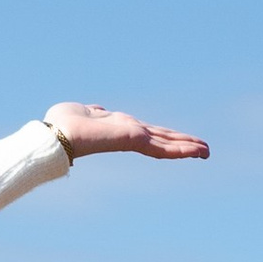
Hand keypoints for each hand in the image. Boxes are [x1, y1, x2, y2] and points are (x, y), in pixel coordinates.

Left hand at [44, 104, 209, 162]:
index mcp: (120, 127)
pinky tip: (195, 152)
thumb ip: (95, 111)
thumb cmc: (64, 123)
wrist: (56, 134)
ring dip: (187, 148)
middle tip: (203, 150)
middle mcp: (129, 133)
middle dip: (183, 144)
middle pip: (162, 139)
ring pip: (166, 144)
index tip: (180, 139)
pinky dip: (179, 150)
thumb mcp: (86, 111)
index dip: (166, 136)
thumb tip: (95, 109)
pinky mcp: (133, 140)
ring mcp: (132, 138)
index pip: (149, 133)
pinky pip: (160, 147)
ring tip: (206, 152)